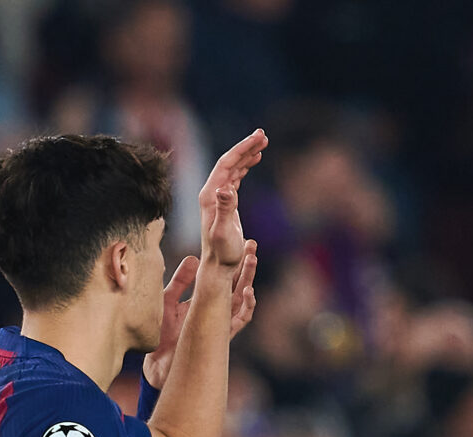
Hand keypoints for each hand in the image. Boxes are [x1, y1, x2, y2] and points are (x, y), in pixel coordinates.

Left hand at [142, 241, 258, 388]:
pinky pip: (240, 320)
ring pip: (241, 297)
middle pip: (235, 282)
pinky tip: (249, 291)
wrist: (157, 365)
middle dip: (244, 264)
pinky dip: (247, 306)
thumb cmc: (160, 335)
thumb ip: (180, 282)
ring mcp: (219, 322)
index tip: (234, 242)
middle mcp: (214, 309)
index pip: (220, 275)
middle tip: (251, 244)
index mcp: (202, 298)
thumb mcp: (168, 300)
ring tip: (252, 259)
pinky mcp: (221, 336)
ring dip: (248, 278)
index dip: (228, 260)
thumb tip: (194, 258)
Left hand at [196, 129, 267, 266]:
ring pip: (233, 168)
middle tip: (263, 134)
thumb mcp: (223, 231)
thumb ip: (225, 209)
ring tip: (263, 142)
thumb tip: (227, 188)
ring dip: (247, 154)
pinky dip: (245, 166)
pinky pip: (235, 177)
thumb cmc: (222, 252)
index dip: (242, 148)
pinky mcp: (226, 202)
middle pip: (229, 162)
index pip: (226, 163)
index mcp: (210, 195)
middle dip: (246, 146)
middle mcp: (212, 193)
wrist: (219, 266)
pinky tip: (255, 159)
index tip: (259, 137)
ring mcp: (218, 197)